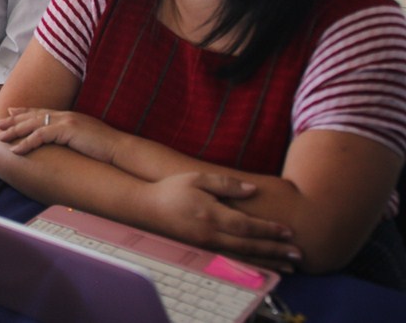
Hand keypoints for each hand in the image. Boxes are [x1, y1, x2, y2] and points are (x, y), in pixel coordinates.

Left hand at [0, 108, 122, 163]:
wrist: (121, 149)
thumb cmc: (106, 149)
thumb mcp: (85, 139)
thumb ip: (72, 137)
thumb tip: (64, 143)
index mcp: (69, 116)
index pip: (42, 111)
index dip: (24, 111)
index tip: (11, 112)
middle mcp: (65, 115)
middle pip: (33, 115)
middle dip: (13, 120)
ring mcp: (66, 121)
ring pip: (32, 124)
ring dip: (14, 131)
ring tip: (0, 137)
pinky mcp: (67, 130)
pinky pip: (40, 136)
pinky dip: (25, 143)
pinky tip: (15, 150)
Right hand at [141, 172, 300, 269]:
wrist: (146, 208)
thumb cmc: (172, 189)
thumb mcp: (198, 178)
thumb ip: (226, 183)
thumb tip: (252, 190)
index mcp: (211, 215)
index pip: (246, 226)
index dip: (269, 230)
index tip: (289, 231)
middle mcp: (210, 234)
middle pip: (249, 246)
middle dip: (275, 251)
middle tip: (298, 254)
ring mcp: (206, 245)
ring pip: (242, 258)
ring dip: (268, 262)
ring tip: (288, 267)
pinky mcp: (202, 251)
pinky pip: (231, 261)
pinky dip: (251, 266)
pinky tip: (264, 267)